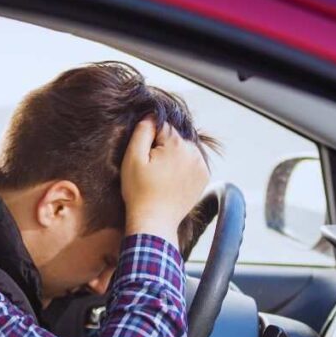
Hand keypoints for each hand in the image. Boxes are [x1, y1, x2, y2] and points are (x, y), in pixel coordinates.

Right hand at [121, 116, 209, 245]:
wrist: (155, 221)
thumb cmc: (139, 192)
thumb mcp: (132, 158)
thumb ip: (142, 131)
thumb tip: (151, 115)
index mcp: (177, 144)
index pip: (161, 126)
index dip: (148, 140)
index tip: (144, 158)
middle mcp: (194, 152)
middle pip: (174, 137)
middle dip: (162, 147)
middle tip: (151, 170)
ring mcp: (201, 165)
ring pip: (184, 149)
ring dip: (173, 156)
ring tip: (162, 177)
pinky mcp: (203, 177)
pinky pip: (191, 162)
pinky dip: (182, 166)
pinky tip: (171, 180)